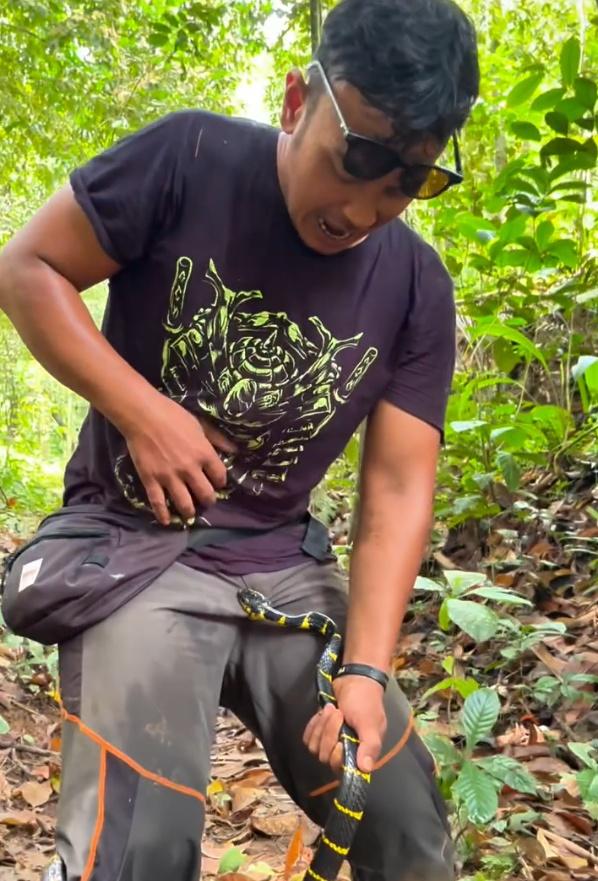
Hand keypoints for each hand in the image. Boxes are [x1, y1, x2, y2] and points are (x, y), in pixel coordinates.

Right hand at [124, 393, 236, 525]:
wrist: (142, 415)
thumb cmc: (173, 415)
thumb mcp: (200, 424)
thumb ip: (217, 439)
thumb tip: (234, 450)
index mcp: (204, 454)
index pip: (220, 476)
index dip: (220, 482)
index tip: (217, 483)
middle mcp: (190, 469)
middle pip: (205, 494)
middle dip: (208, 500)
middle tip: (206, 501)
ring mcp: (170, 477)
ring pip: (185, 504)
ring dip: (190, 511)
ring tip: (190, 512)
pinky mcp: (151, 480)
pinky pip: (158, 503)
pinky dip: (163, 515)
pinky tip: (166, 522)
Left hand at [303, 675, 386, 773]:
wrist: (354, 679)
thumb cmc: (365, 701)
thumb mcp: (370, 723)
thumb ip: (369, 745)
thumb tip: (366, 769)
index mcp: (360, 754)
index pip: (341, 768)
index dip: (336, 755)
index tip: (340, 739)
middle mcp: (345, 752)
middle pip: (325, 757)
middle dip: (329, 733)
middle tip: (337, 713)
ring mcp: (330, 742)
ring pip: (315, 748)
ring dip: (321, 726)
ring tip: (331, 708)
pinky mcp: (320, 732)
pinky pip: (308, 738)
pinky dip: (313, 725)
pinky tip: (322, 712)